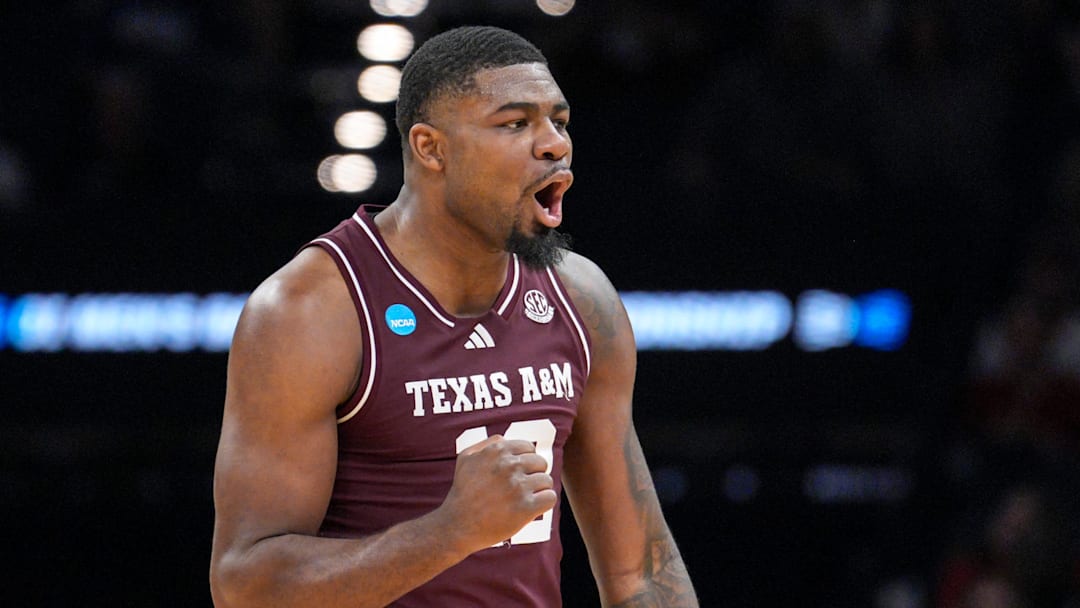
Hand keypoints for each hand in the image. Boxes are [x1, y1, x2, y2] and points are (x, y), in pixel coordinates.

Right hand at [439, 435, 556, 551]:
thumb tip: (506, 439)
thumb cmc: (462, 493)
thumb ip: (486, 444)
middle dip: (533, 475)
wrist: (457, 526)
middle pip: (541, 463)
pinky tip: (532, 508)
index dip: (526, 461)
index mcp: (498, 451)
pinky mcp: (526, 508)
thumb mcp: (465, 458)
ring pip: (547, 481)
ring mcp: (518, 486)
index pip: (529, 448)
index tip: (518, 473)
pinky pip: (550, 497)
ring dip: (538, 490)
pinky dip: (544, 503)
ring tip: (524, 499)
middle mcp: (510, 466)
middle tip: (521, 488)